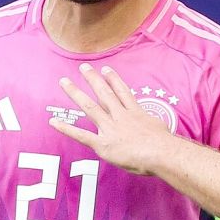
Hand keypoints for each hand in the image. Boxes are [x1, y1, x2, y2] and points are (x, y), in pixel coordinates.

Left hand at [51, 63, 174, 174]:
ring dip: (76, 93)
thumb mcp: (160, 128)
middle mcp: (120, 116)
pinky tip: (54, 122)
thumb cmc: (165, 144)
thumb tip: (154, 128)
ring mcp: (110, 128)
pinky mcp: (103, 144)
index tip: (106, 70)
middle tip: (83, 67)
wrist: (161, 152)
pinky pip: (81, 135)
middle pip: (104, 94)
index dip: (113, 80)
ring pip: (90, 107)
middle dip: (93, 79)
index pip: (122, 93)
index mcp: (135, 113)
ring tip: (64, 82)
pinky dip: (67, 128)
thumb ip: (151, 126)